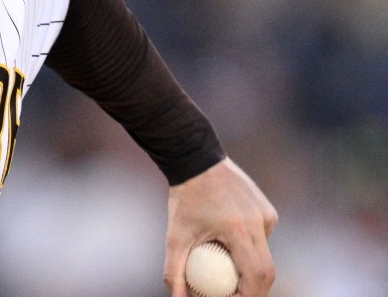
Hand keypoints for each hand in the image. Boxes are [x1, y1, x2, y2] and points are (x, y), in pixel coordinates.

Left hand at [164, 157, 276, 295]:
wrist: (196, 160)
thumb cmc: (184, 198)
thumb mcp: (175, 235)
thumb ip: (174, 270)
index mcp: (239, 229)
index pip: (256, 274)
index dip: (249, 296)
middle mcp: (260, 221)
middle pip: (267, 270)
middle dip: (254, 290)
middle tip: (234, 296)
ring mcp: (267, 215)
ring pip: (266, 255)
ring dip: (252, 269)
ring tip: (229, 273)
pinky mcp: (268, 210)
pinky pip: (263, 238)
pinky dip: (251, 249)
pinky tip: (230, 242)